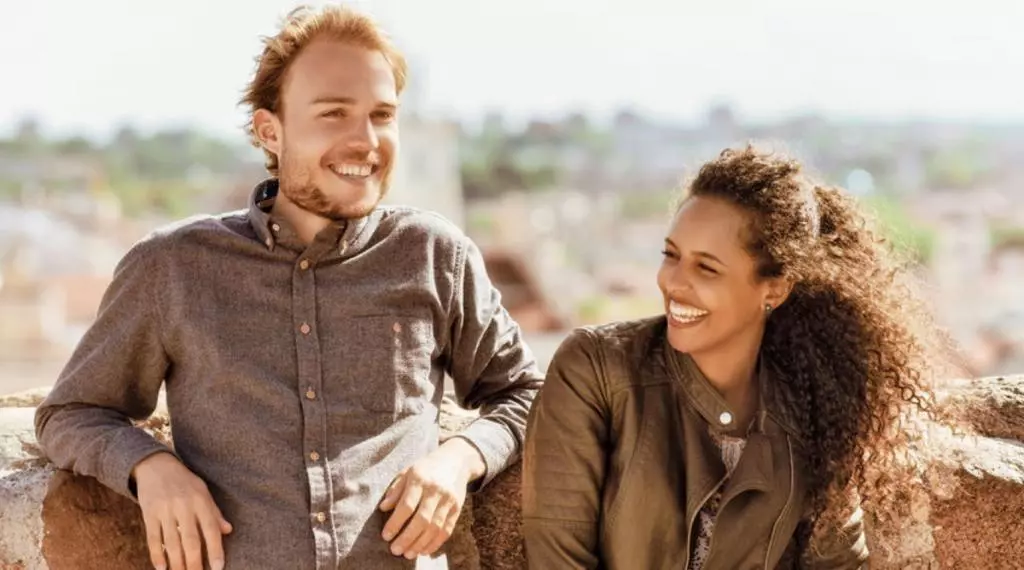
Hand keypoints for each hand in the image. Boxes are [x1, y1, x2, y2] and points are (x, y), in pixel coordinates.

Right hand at [132, 452, 232, 569]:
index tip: (218, 568)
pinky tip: (161, 568)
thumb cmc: (184, 481)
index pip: (211, 530)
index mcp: (201, 501)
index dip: (216, 550)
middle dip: (195, 563)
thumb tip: (228, 531)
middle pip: (191, 540)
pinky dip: (157, 554)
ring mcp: (165, 510)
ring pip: (172, 542)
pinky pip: (153, 538)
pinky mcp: (149, 513)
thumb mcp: (203, 491)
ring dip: (177, 563)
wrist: (155, 466)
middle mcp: (184, 506)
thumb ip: (214, 512)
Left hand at [378, 438, 485, 558]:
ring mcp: (448, 500)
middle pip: (422, 519)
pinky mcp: (457, 508)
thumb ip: (395, 490)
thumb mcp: (408, 472)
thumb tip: (383, 508)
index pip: (406, 505)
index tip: (386, 536)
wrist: (456, 460)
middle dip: (407, 538)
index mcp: (419, 478)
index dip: (395, 523)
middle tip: (395, 550)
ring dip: (421, 544)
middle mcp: (435, 490)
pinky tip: (424, 551)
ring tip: (408, 554)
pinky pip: (447, 530)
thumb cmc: (426, 468)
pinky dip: (435, 543)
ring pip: (435, 527)